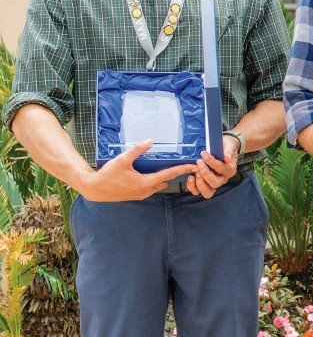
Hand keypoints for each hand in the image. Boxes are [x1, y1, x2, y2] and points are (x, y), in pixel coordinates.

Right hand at [82, 141, 196, 202]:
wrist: (95, 189)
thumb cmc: (108, 175)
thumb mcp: (122, 160)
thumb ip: (137, 150)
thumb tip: (150, 141)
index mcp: (146, 183)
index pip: (169, 175)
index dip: (182, 169)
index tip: (193, 166)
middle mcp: (146, 191)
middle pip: (165, 181)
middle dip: (174, 174)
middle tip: (181, 164)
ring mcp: (141, 194)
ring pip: (158, 185)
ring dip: (163, 178)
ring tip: (167, 167)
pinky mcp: (136, 195)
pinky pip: (150, 188)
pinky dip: (154, 181)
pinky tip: (150, 173)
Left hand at [186, 134, 239, 198]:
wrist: (223, 149)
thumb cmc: (224, 147)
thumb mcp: (229, 145)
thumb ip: (228, 151)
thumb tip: (227, 157)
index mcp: (230, 170)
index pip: (221, 168)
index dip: (212, 162)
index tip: (204, 154)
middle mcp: (223, 179)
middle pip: (215, 183)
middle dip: (205, 173)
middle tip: (199, 162)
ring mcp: (213, 183)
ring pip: (208, 192)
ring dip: (200, 183)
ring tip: (195, 171)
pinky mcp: (205, 185)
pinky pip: (198, 191)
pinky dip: (192, 186)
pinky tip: (190, 176)